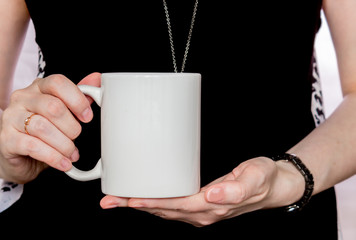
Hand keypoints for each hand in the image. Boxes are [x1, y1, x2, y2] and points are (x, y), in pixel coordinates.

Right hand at [0, 73, 100, 182]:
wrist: (22, 156)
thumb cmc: (45, 131)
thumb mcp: (64, 113)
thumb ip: (79, 97)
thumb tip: (97, 78)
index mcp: (39, 87)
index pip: (57, 83)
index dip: (77, 100)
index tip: (87, 117)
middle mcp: (22, 98)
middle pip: (53, 106)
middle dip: (71, 127)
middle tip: (76, 137)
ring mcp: (11, 118)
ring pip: (42, 127)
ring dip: (64, 144)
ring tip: (71, 153)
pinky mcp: (6, 139)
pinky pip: (33, 146)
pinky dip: (54, 157)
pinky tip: (63, 162)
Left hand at [100, 157, 303, 226]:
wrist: (273, 186)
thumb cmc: (264, 178)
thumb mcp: (255, 177)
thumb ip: (236, 188)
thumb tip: (211, 195)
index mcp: (213, 206)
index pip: (175, 205)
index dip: (151, 203)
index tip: (128, 199)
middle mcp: (203, 213)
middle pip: (163, 210)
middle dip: (135, 205)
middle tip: (109, 200)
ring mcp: (201, 212)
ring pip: (164, 210)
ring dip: (140, 205)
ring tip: (117, 199)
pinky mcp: (200, 206)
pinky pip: (172, 207)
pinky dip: (154, 203)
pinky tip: (143, 197)